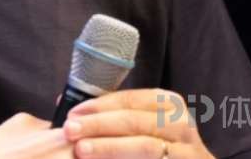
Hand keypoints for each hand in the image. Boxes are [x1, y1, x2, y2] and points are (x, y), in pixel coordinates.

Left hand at [61, 88, 216, 158]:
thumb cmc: (160, 146)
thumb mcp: (142, 123)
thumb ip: (109, 115)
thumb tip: (63, 104)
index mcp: (168, 104)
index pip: (128, 99)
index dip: (98, 106)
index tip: (72, 114)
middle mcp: (181, 124)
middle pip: (133, 121)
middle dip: (97, 125)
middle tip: (69, 131)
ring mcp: (187, 151)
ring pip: (144, 146)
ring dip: (109, 148)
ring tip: (81, 150)